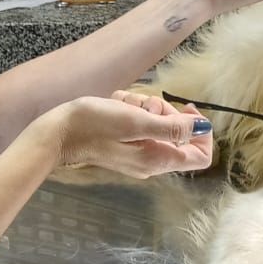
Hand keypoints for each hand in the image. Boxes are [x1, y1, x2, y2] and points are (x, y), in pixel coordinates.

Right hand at [43, 91, 213, 178]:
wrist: (58, 133)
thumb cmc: (95, 127)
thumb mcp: (137, 122)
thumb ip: (172, 127)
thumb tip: (204, 128)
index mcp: (158, 159)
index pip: (201, 156)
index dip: (201, 132)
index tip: (187, 110)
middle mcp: (152, 160)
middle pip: (179, 134)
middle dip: (166, 112)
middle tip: (146, 105)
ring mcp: (138, 152)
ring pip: (158, 123)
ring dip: (145, 106)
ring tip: (125, 103)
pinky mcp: (125, 142)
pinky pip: (140, 122)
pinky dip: (132, 108)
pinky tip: (117, 103)